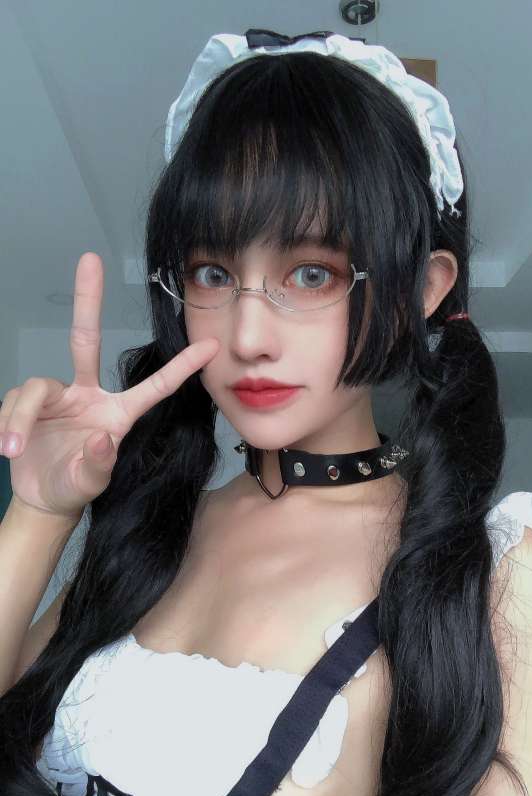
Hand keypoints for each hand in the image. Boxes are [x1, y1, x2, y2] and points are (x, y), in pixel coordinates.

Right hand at [0, 252, 218, 519]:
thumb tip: (102, 439)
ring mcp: (57, 396)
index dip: (180, 367)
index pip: (154, 387)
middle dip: (88, 299)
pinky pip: (15, 403)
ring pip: (36, 388)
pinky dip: (8, 424)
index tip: (210, 347)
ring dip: (21, 418)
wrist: (43, 498)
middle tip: (91, 259)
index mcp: (116, 414)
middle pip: (85, 339)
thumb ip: (99, 465)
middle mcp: (87, 395)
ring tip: (12, 448)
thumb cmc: (75, 487)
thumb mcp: (90, 483)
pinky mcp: (28, 403)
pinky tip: (6, 447)